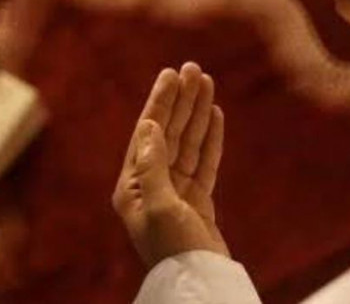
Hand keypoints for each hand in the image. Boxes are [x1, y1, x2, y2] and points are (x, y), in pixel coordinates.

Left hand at [112, 63, 228, 268]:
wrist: (198, 281)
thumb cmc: (174, 248)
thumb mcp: (160, 206)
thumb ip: (153, 164)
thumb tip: (148, 126)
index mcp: (134, 186)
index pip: (148, 132)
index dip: (161, 102)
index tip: (171, 75)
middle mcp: (152, 185)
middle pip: (169, 132)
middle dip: (181, 100)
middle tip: (193, 69)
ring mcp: (176, 192)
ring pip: (188, 143)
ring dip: (197, 113)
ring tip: (207, 84)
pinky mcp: (197, 200)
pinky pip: (204, 161)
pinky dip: (210, 138)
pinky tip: (214, 116)